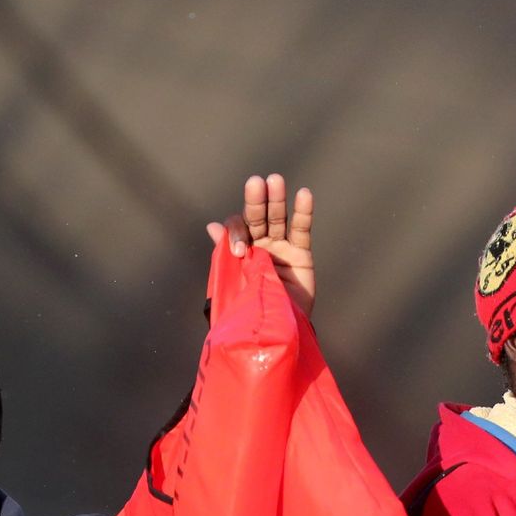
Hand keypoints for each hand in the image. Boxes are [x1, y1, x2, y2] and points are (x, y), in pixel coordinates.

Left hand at [205, 173, 314, 316]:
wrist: (274, 334)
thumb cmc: (248, 313)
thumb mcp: (231, 285)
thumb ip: (222, 256)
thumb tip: (211, 226)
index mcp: (239, 252)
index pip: (237, 230)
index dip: (236, 234)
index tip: (240, 251)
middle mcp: (259, 246)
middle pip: (257, 217)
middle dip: (256, 201)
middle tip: (256, 183)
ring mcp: (280, 248)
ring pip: (278, 218)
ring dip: (277, 200)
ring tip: (275, 181)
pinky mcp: (301, 255)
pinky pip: (302, 230)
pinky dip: (304, 213)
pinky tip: (304, 195)